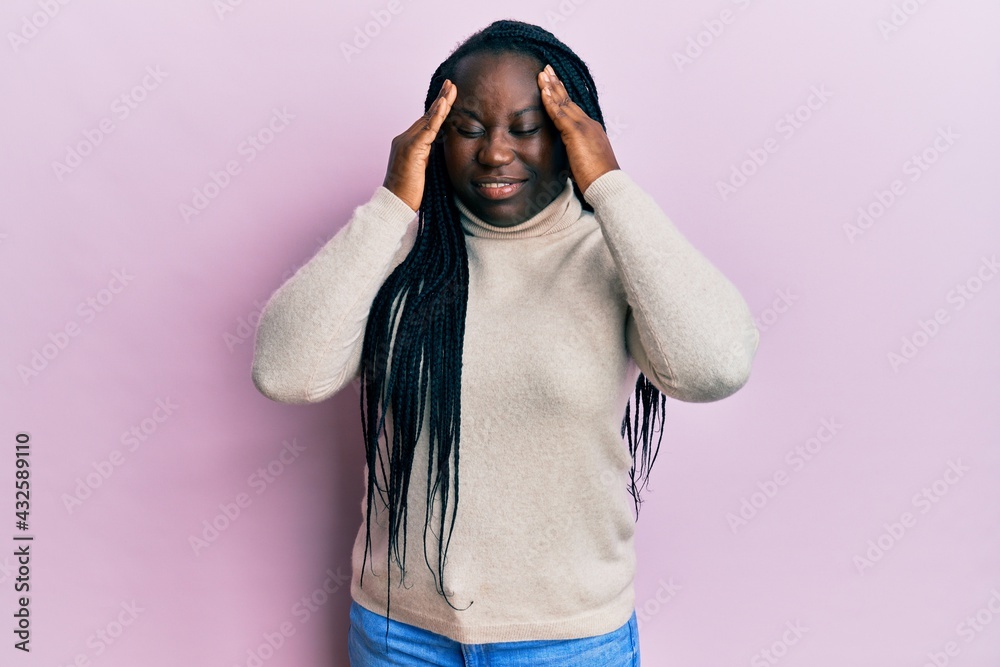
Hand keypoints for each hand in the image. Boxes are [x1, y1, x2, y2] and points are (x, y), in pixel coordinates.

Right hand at [382, 79, 456, 211]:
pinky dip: (437, 116)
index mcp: (408, 143)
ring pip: (427, 119)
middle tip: (451, 84)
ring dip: (441, 102)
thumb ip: (429, 156)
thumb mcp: (422, 170)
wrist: (395, 203)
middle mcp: (404, 139)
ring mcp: (406, 142)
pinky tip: (444, 104)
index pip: (426, 123)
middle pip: (427, 116)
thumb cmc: (409, 192)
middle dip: (440, 99)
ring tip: (451, 88)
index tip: (448, 96)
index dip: (438, 109)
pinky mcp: (411, 149)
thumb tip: (440, 149)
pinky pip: (427, 129)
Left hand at [537, 63, 619, 194]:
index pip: (573, 110)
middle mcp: (588, 124)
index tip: (554, 85)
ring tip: (542, 73)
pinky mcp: (576, 133)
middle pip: (568, 101)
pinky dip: (550, 100)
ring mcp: (583, 127)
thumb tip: (569, 160)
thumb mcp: (583, 164)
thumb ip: (575, 156)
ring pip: (563, 103)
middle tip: (547, 70)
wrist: (607, 185)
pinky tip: (544, 90)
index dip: (562, 96)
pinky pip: (559, 113)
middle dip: (556, 84)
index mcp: (591, 131)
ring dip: (551, 87)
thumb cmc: (596, 181)